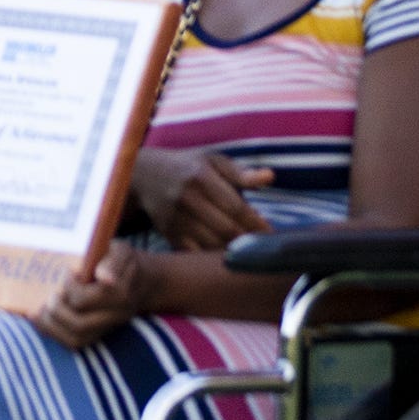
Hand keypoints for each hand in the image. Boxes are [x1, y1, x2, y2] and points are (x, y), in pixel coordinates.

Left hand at [35, 242, 144, 350]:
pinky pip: (73, 343)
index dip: (72, 287)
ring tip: (37, 310)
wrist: (138, 281)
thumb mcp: (121, 251)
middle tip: (49, 295)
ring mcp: (105, 328)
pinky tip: (39, 318)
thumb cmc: (121, 261)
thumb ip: (113, 261)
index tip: (66, 271)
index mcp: (120, 293)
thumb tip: (104, 276)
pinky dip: (53, 333)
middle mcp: (114, 315)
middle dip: (57, 311)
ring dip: (51, 326)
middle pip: (80, 324)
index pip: (90, 299)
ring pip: (75, 339)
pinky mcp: (97, 335)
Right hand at [130, 147, 273, 250]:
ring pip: (211, 245)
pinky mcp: (168, 234)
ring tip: (249, 254)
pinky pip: (194, 253)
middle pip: (225, 229)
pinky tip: (225, 257)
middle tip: (264, 248)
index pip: (235, 206)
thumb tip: (270, 177)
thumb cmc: (189, 166)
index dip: (256, 222)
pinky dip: (211, 258)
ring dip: (233, 252)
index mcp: (202, 177)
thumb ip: (242, 173)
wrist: (147, 174)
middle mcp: (187, 198)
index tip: (272, 234)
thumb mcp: (214, 161)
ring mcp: (176, 218)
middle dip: (248, 241)